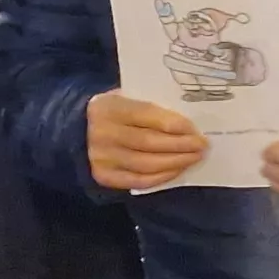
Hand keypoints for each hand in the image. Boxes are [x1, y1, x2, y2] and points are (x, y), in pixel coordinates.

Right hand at [87, 90, 207, 190]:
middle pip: (150, 142)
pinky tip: (177, 170)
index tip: (195, 129)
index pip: (148, 116)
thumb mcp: (123, 98)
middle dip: (181, 146)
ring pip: (147, 164)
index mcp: (109, 107)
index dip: (175, 124)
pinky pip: (138, 181)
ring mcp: (102, 157)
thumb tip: (186, 120)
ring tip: (195, 158)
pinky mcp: (103, 176)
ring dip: (176, 162)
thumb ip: (147, 105)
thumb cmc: (111, 112)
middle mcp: (103, 133)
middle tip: (202, 146)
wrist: (75, 131)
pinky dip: (161, 177)